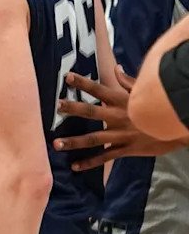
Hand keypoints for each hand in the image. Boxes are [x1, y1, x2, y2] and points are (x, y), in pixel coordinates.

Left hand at [53, 67, 185, 169]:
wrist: (180, 129)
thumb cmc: (160, 108)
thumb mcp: (145, 92)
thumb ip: (128, 81)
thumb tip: (115, 67)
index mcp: (121, 101)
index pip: (98, 89)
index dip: (83, 83)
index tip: (66, 76)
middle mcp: (118, 117)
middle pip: (92, 111)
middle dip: (73, 109)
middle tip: (56, 106)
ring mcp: (122, 135)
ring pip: (94, 138)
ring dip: (75, 141)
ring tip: (56, 144)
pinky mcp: (127, 149)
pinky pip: (106, 156)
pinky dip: (90, 162)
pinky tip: (75, 166)